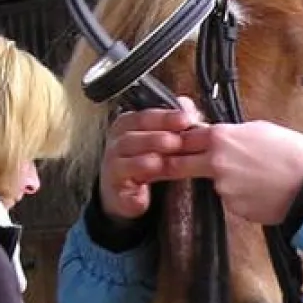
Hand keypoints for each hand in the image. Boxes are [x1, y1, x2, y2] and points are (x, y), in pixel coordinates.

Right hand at [99, 97, 200, 224]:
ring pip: (123, 163)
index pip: (143, 117)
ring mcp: (113, 170)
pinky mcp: (116, 195)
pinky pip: (122, 195)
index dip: (164, 117)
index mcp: (127, 127)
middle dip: (154, 139)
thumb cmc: (147, 157)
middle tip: (175, 141)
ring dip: (142, 162)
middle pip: (130, 139)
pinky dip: (132, 196)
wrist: (126, 191)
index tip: (186, 119)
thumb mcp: (162, 137)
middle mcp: (116, 146)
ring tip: (159, 162)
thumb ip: (175, 122)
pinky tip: (142, 197)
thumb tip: (189, 105)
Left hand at [160, 118, 302, 224]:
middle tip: (173, 167)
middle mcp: (215, 163)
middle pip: (179, 165)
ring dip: (226, 181)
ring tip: (256, 177)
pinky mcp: (235, 208)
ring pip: (214, 183)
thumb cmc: (293, 152)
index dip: (177, 142)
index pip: (183, 138)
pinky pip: (232, 200)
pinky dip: (242, 196)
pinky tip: (262, 191)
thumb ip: (231, 133)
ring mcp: (223, 189)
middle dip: (175, 166)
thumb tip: (217, 135)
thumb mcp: (260, 129)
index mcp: (221, 138)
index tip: (171, 145)